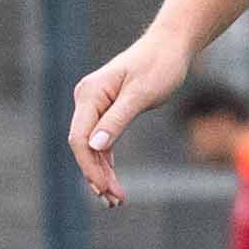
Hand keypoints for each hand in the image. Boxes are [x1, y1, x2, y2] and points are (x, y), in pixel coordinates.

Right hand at [70, 32, 191, 207]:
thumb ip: (117, 120)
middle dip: (96, 175)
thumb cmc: (159, 66)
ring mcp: (94, 106)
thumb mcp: (141, 95)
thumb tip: (94, 146)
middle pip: (83, 146)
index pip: (79, 138)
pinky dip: (106, 162)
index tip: (106, 188)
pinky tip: (113, 181)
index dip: (90, 166)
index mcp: (89, 94)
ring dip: (101, 173)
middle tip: (115, 201)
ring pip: (91, 147)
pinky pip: (101, 142)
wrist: (170, 47)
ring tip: (116, 199)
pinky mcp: (106, 111)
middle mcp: (86, 100)